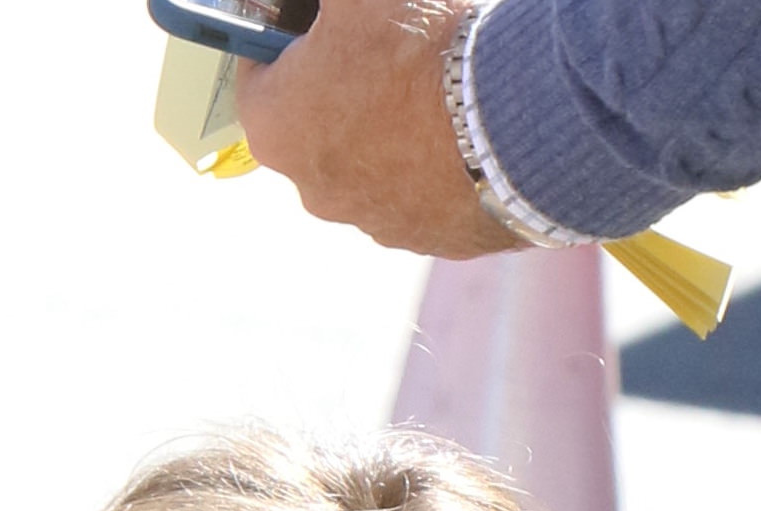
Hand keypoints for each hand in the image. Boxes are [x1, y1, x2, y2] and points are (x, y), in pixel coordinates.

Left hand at [235, 0, 517, 250]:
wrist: (503, 117)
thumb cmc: (415, 46)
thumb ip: (323, 2)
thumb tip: (326, 5)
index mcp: (274, 126)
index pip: (257, 72)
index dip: (281, 36)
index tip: (308, 20)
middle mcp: (310, 188)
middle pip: (313, 122)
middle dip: (339, 83)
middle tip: (381, 46)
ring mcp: (367, 219)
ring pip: (367, 158)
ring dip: (387, 125)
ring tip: (430, 86)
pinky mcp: (421, 236)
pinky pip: (417, 189)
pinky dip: (430, 159)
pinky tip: (458, 125)